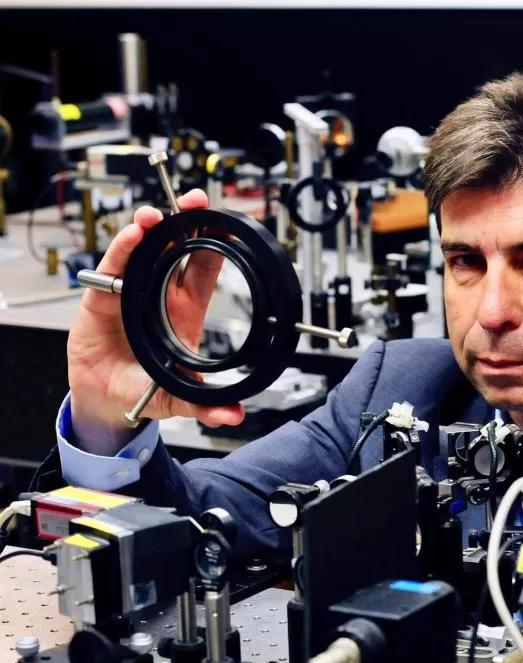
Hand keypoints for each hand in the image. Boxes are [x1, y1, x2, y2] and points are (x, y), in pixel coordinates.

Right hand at [68, 189, 244, 454]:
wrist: (103, 399)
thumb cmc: (142, 387)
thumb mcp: (177, 397)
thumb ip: (204, 404)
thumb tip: (233, 415)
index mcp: (185, 308)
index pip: (205, 267)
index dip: (216, 243)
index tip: (227, 224)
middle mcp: (160, 292)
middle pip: (176, 247)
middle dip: (186, 220)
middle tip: (197, 201)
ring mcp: (131, 289)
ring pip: (144, 249)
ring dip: (151, 228)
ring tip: (157, 216)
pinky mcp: (102, 295)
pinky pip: (114, 265)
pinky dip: (123, 248)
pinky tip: (133, 236)